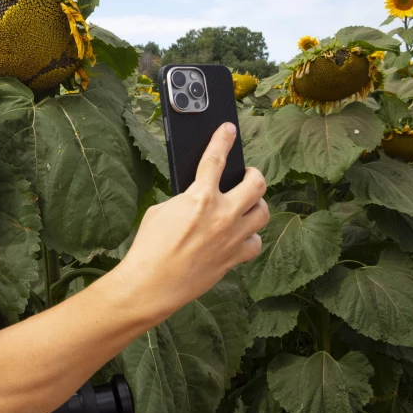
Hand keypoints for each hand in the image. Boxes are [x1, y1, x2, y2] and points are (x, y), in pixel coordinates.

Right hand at [120, 122, 268, 315]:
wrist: (152, 283)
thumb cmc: (149, 247)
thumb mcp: (161, 210)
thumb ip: (185, 199)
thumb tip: (197, 197)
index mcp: (200, 198)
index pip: (215, 158)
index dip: (222, 140)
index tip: (228, 129)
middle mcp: (222, 215)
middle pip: (256, 183)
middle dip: (253, 174)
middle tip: (245, 174)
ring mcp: (232, 237)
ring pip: (262, 212)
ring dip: (255, 204)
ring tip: (246, 204)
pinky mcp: (234, 258)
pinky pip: (254, 242)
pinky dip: (250, 236)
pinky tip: (240, 235)